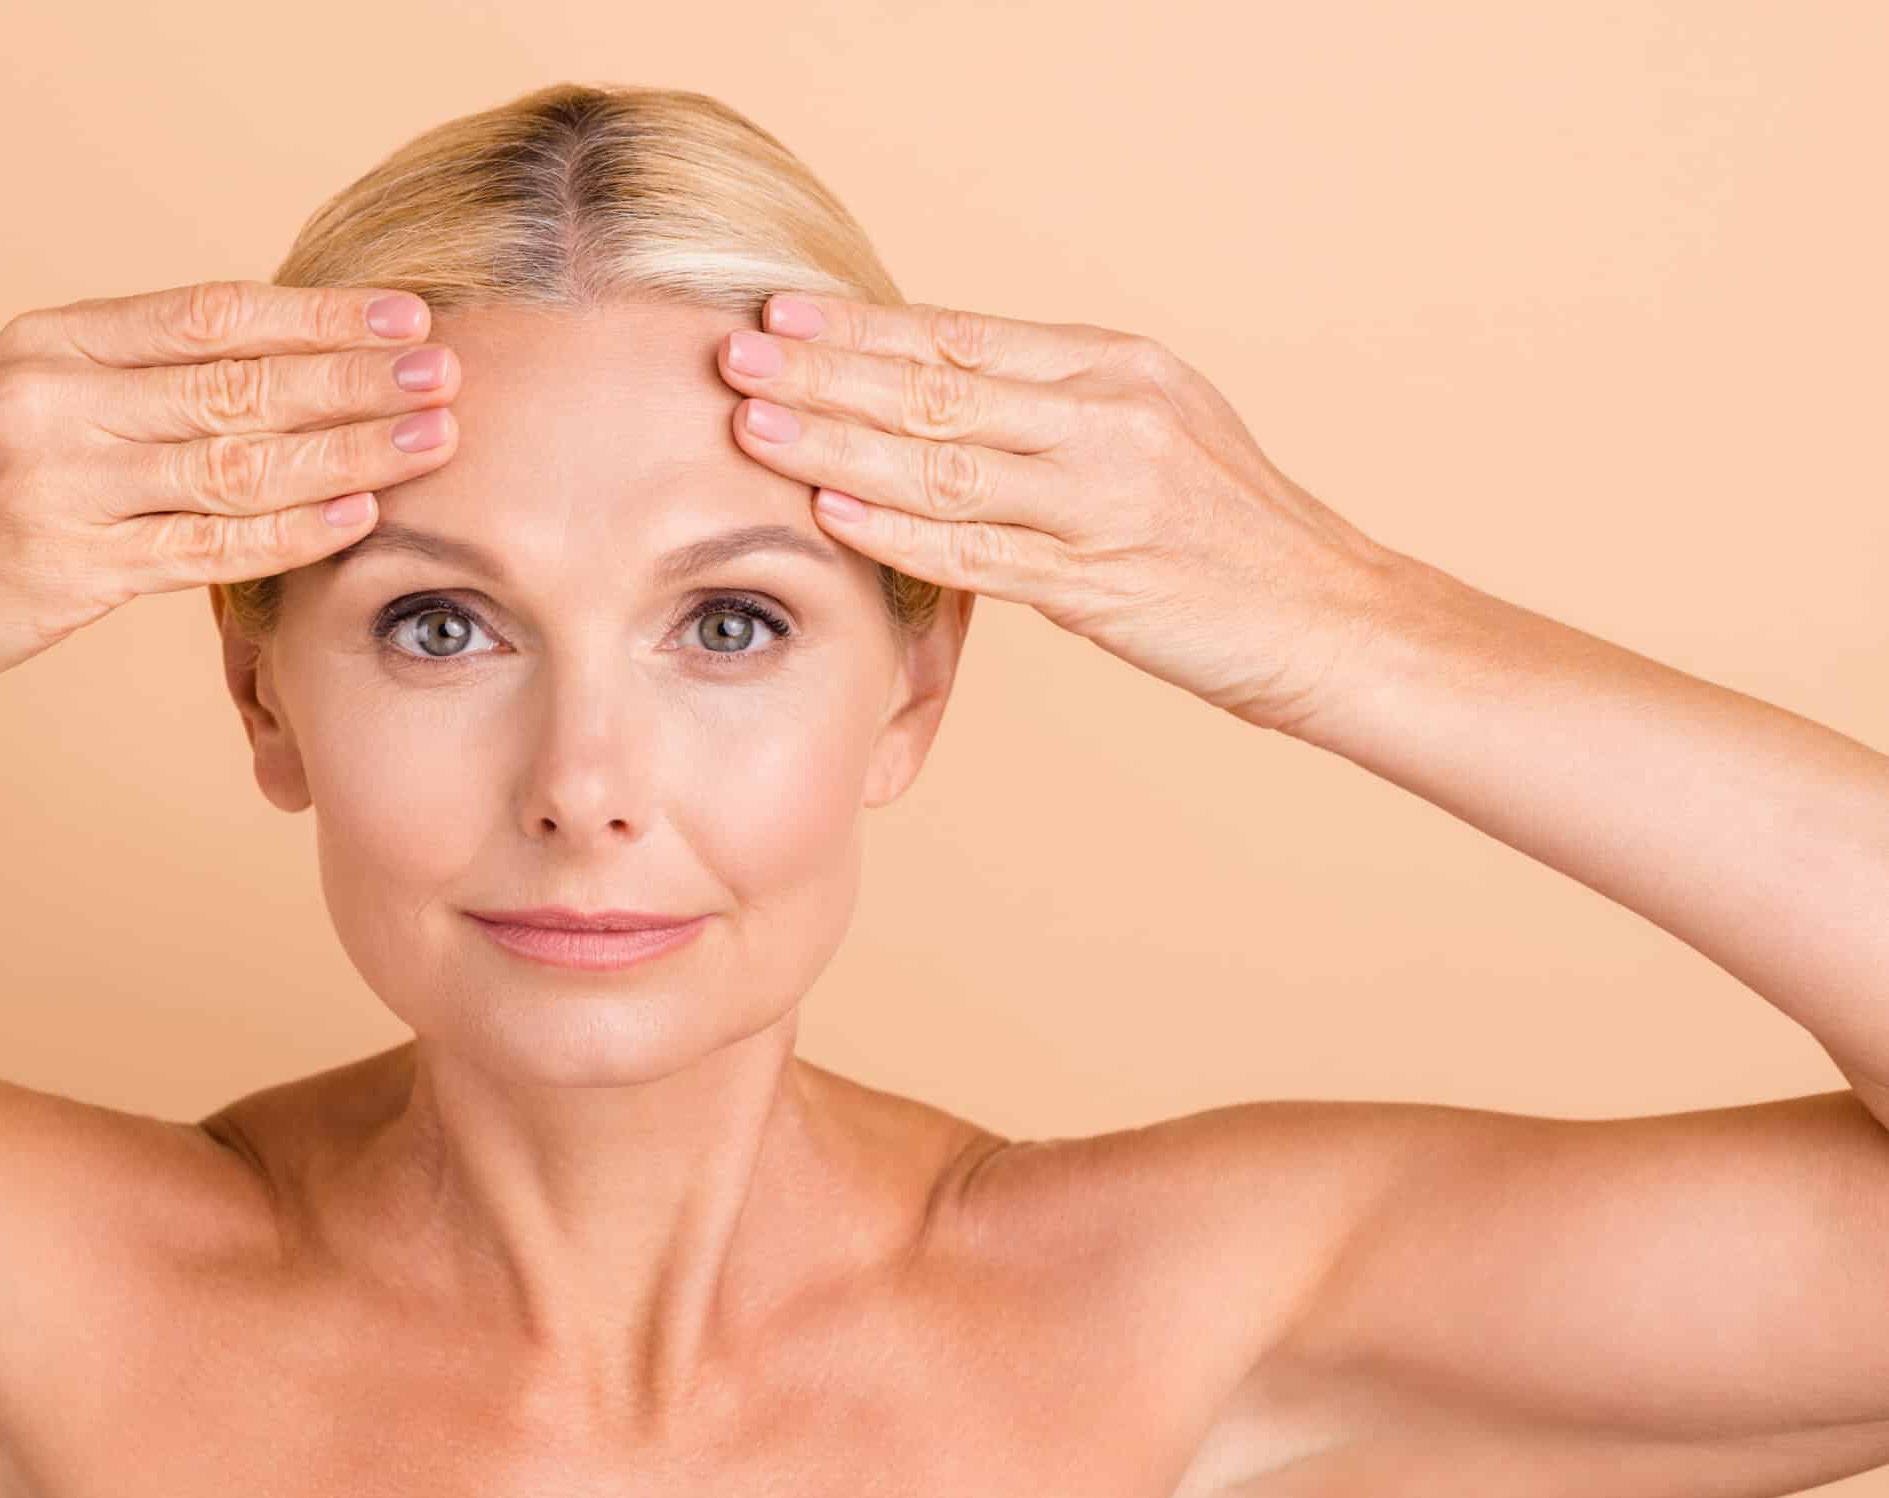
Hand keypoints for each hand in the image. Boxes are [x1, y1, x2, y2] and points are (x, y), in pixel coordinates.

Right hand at [0, 279, 460, 725]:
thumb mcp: (30, 416)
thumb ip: (135, 389)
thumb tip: (281, 369)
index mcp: (49, 345)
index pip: (209, 313)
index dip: (315, 313)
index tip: (402, 313)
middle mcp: (52, 401)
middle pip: (238, 380)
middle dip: (354, 375)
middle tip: (445, 372)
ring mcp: (59, 486)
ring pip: (236, 460)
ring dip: (348, 449)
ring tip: (431, 439)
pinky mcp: (68, 570)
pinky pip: (206, 548)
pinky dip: (290, 533)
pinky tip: (358, 516)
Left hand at [716, 295, 1407, 734]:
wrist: (1330, 615)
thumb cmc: (1230, 529)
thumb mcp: (1155, 428)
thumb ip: (1054, 407)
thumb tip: (934, 389)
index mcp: (1117, 367)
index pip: (962, 334)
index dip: (864, 325)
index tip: (782, 313)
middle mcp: (1109, 418)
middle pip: (938, 386)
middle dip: (827, 370)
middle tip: (736, 356)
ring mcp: (1104, 500)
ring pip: (942, 464)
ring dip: (839, 443)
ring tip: (756, 425)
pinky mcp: (1099, 582)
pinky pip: (976, 552)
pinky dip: (898, 531)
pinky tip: (833, 509)